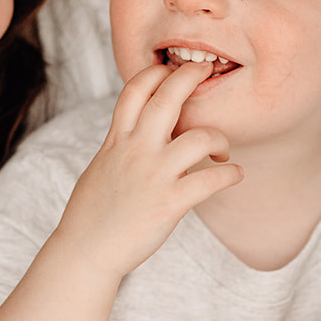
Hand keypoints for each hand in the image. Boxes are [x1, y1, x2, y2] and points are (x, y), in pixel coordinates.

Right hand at [55, 61, 241, 276]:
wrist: (85, 251)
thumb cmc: (92, 213)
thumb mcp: (101, 167)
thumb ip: (120, 145)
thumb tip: (132, 134)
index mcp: (117, 140)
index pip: (135, 90)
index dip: (155, 73)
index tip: (171, 69)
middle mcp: (136, 150)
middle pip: (167, 97)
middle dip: (190, 75)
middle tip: (207, 69)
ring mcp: (154, 175)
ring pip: (200, 137)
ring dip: (220, 138)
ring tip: (222, 150)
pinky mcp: (170, 202)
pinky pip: (211, 180)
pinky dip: (230, 174)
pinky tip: (235, 174)